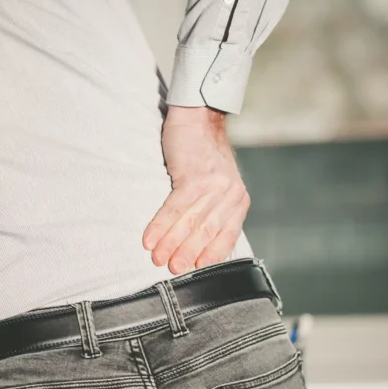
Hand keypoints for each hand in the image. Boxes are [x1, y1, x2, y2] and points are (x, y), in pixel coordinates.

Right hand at [143, 106, 250, 274]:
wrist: (197, 118)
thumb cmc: (202, 155)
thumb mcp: (217, 184)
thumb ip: (213, 209)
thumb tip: (195, 242)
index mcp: (238, 199)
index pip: (225, 235)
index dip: (210, 255)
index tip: (194, 269)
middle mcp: (230, 193)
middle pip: (206, 231)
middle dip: (187, 253)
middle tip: (172, 270)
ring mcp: (214, 185)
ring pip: (190, 222)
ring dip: (171, 243)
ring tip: (157, 258)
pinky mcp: (194, 176)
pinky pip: (175, 207)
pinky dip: (160, 225)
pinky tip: (150, 239)